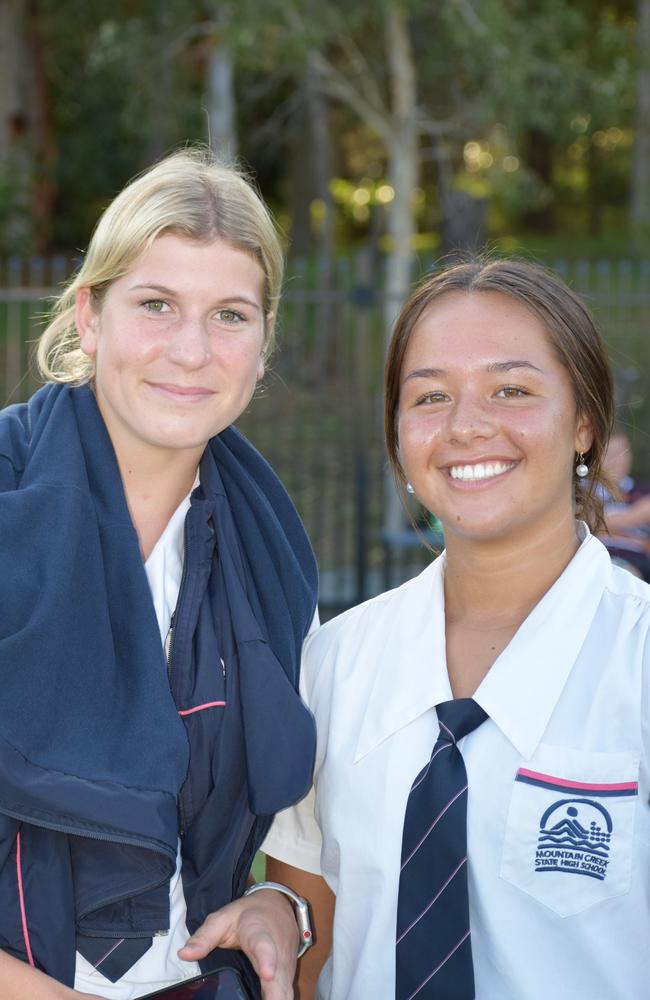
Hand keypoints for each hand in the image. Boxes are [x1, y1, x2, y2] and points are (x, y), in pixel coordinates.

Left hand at [178, 890, 298, 999]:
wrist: (278, 905)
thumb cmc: (248, 914)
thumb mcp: (223, 917)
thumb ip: (205, 936)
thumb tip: (184, 954)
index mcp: (258, 933)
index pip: (263, 947)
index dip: (267, 960)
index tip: (268, 973)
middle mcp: (277, 951)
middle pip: (280, 976)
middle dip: (276, 994)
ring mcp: (285, 965)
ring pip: (286, 989)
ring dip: (279, 999)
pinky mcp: (288, 976)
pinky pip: (286, 993)